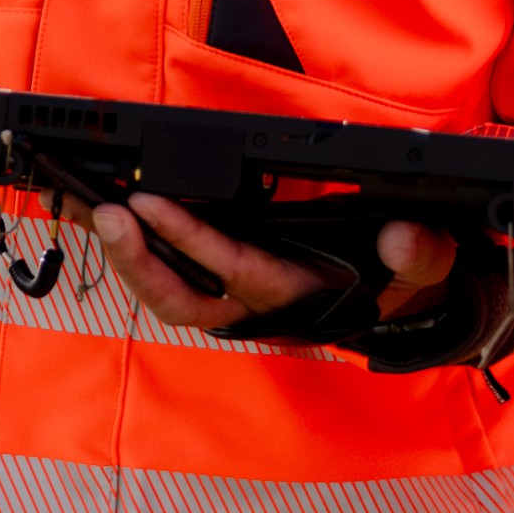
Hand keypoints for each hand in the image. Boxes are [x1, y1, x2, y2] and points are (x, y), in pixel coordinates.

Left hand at [89, 195, 456, 334]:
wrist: (391, 305)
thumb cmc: (396, 280)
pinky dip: (136, 255)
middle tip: (103, 213)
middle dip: (137, 261)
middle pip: (181, 301)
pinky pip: (170, 282)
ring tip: (91, 212)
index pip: (235, 270)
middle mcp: (256, 310)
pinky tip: (108, 223)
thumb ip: (419, 254)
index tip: (150, 202)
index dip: (190, 239)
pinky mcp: (223, 292)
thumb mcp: (421, 266)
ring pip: (167, 297)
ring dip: (127, 260)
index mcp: (298, 297)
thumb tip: (404, 238)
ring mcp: (235, 305)